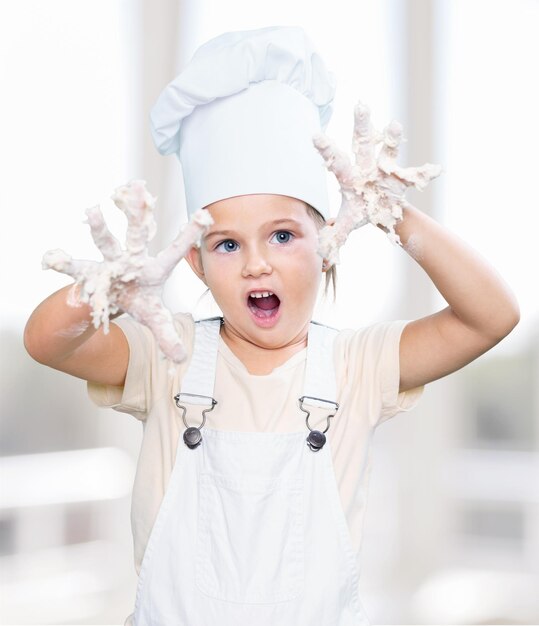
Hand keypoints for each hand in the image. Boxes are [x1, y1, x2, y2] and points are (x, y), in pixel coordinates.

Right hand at [42, 180, 212, 362]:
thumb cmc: (137, 299)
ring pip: (104, 242)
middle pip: (136, 235)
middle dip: (137, 213)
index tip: (203, 215)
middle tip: (140, 188)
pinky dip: (61, 263)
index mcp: (153, 269)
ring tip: (92, 210)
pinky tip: (49, 258)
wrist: (111, 298)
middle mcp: (131, 259)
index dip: (188, 235)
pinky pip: (73, 267)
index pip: (174, 252)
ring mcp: (108, 263)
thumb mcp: (153, 316)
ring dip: (98, 228)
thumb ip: (166, 334)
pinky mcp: (87, 272)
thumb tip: (180, 358)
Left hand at [312, 102, 441, 264]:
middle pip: (362, 143)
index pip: (335, 161)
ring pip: (389, 150)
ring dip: (392, 138)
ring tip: (394, 125)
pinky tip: (436, 170)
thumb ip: (333, 235)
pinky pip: (414, 175)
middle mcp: (367, 166)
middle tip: (360, 105)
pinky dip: (425, 174)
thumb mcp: (347, 223)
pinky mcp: (402, 177)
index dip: (326, 149)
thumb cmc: (362, 212)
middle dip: (361, 125)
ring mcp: (386, 169)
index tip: (314, 136)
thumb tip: (321, 257)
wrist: (384, 213)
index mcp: (349, 176)